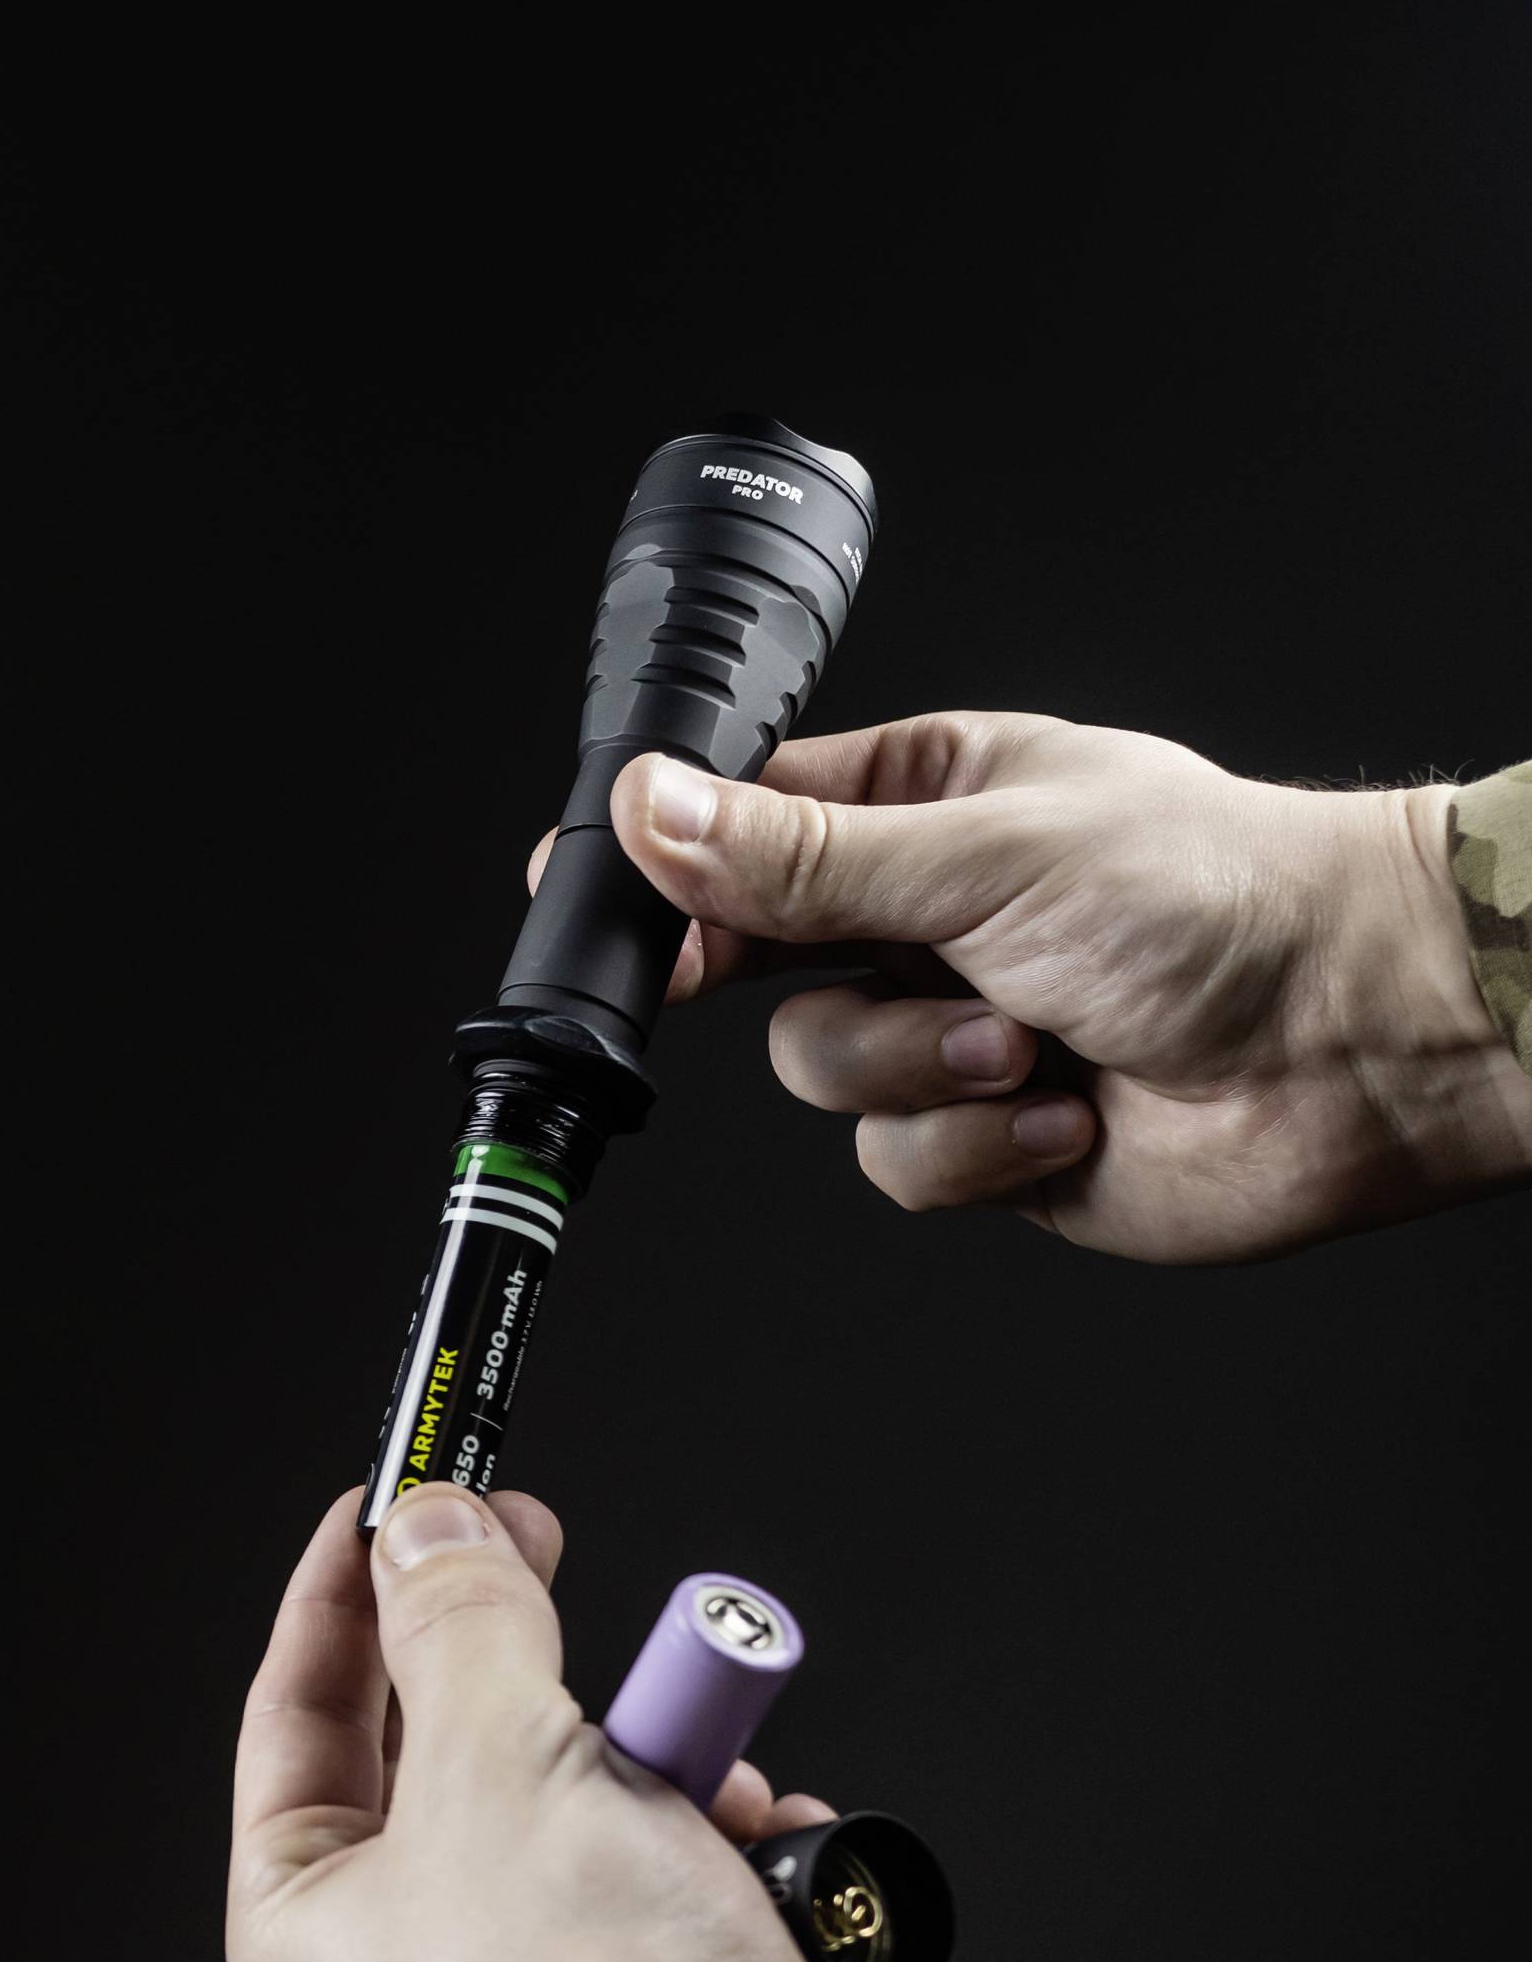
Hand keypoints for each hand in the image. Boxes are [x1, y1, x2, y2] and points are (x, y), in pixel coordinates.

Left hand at [226, 1484, 949, 1961]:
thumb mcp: (497, 1755)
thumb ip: (460, 1619)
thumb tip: (429, 1527)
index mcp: (305, 1933)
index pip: (295, 1718)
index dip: (341, 1594)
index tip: (391, 1501)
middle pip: (441, 1744)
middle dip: (512, 1653)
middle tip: (533, 1541)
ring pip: (571, 1792)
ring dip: (645, 1745)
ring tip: (687, 1740)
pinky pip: (668, 1862)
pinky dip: (720, 1829)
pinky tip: (761, 1826)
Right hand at [576, 712, 1531, 1261]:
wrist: (1358, 1045)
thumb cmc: (1218, 900)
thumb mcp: (981, 853)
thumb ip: (799, 855)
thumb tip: (652, 811)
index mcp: (922, 801)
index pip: (743, 821)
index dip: (666, 862)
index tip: (603, 902)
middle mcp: (926, 917)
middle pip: (757, 958)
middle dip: (783, 979)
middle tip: (743, 978)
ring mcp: (951, 1028)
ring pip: (821, 1073)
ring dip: (915, 1071)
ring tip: (1024, 1048)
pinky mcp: (985, 1139)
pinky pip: (895, 1160)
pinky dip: (972, 1148)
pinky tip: (1063, 1118)